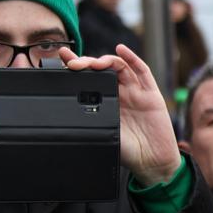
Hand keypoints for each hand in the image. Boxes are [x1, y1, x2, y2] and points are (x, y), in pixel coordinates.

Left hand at [60, 45, 180, 185]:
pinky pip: (142, 72)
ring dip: (105, 60)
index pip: (88, 80)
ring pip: (119, 67)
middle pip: (102, 70)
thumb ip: (91, 119)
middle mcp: (120, 94)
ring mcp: (136, 92)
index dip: (75, 69)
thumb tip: (67, 110)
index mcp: (105, 103)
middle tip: (74, 64)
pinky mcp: (151, 94)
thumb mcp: (102, 134)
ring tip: (94, 62)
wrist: (151, 162)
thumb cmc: (128, 151)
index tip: (61, 62)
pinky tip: (121, 50)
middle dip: (87, 63)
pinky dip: (132, 58)